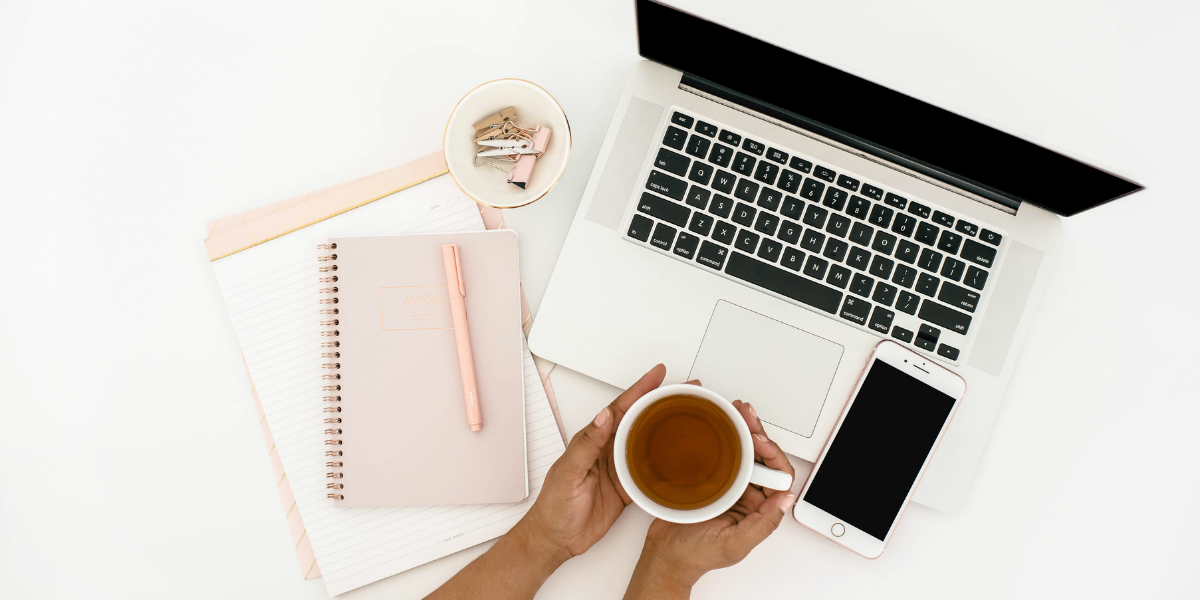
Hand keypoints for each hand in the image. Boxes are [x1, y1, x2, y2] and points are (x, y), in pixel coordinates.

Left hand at [516, 364, 666, 563]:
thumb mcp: (568, 472)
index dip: (641, 389)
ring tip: (690, 414)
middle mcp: (608, 450)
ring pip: (649, 441)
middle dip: (662, 402)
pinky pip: (651, 470)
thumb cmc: (555, 506)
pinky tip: (680, 456)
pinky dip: (667, 461)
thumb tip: (604, 415)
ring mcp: (619, 468)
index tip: (658, 374)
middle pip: (640, 420)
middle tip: (686, 390)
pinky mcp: (627, 488)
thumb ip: (587, 444)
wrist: (556, 538)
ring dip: (668, 428)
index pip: (621, 408)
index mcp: (593, 440)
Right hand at [625, 400, 796, 597]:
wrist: (663, 554)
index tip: (757, 442)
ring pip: (744, 452)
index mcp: (759, 510)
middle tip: (746, 415)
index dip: (773, 454)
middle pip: (763, 458)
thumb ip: (763, 524)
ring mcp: (729, 486)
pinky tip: (722, 425)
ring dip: (744, 431)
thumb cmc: (695, 555)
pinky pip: (722, 454)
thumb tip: (786, 499)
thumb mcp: (734, 543)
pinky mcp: (710, 479)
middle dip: (758, 434)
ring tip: (738, 412)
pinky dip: (725, 438)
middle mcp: (748, 496)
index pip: (779, 477)